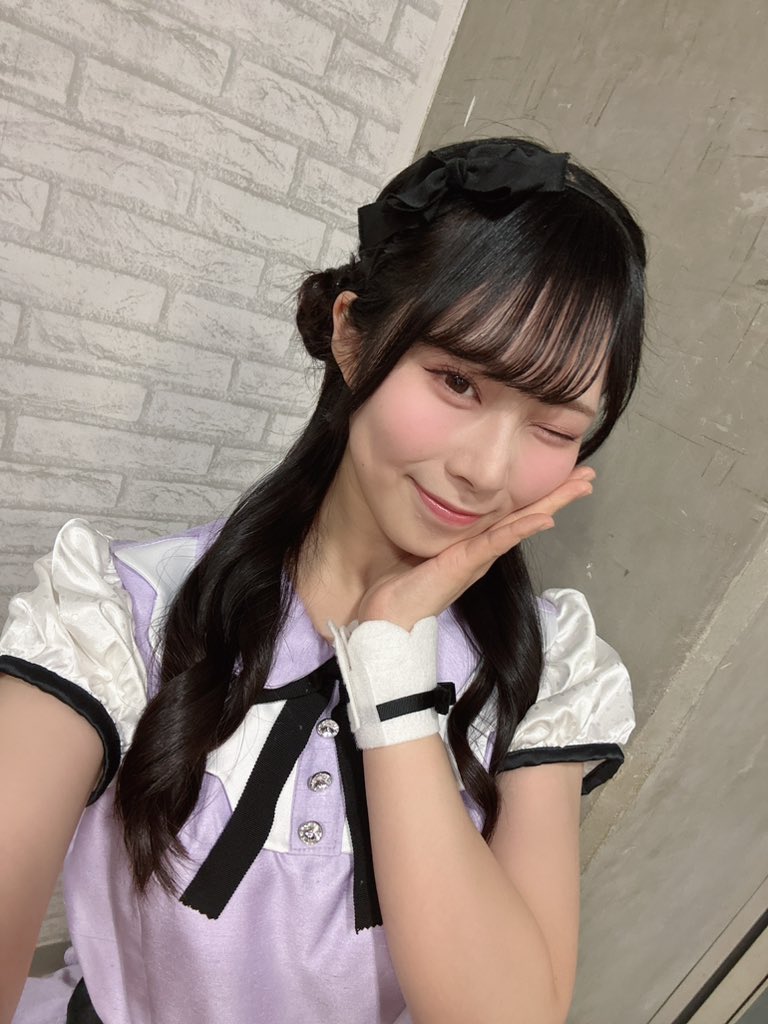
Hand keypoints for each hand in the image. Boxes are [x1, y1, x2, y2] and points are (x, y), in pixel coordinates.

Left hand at [357, 466, 594, 629]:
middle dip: (558, 495)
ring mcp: (479, 557)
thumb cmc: (399, 581)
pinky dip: (522, 528)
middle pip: (528, 515)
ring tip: (580, 486)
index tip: (563, 475)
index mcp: (474, 543)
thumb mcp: (421, 543)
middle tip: (588, 476)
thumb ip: (434, 527)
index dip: (537, 494)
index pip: (512, 512)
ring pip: (522, 523)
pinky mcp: (467, 563)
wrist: (387, 613)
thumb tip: (431, 499)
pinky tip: (545, 517)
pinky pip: (498, 541)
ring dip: (552, 504)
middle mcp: (483, 549)